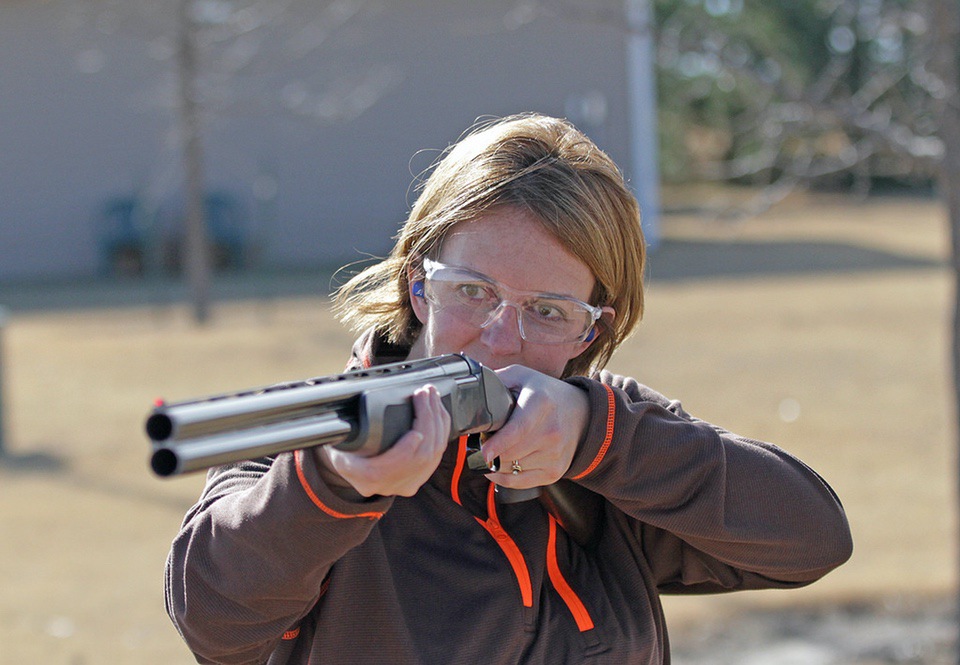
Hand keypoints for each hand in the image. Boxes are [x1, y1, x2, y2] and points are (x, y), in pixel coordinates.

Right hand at [314, 385, 450, 497]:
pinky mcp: (419, 478)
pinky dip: (441, 431)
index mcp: (366, 476)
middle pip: (420, 456)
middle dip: (428, 420)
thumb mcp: (339, 438)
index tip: (415, 430)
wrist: (351, 465)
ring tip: (433, 396)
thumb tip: (352, 412)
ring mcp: (406, 484)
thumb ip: (348, 429)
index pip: (393, 467)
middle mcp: (389, 485)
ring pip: (433, 455)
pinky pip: (437, 455)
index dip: (407, 451)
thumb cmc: (344, 447)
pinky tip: (439, 413)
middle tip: (425, 394)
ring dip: (438, 421)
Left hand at [480, 365, 589, 489]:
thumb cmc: (544, 394)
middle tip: (482, 442)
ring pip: (511, 469)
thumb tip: (472, 388)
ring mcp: (555, 454)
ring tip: (494, 450)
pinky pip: (519, 483)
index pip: (518, 430)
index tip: (482, 451)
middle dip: (490, 451)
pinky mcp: (555, 471)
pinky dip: (503, 477)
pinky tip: (497, 467)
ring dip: (496, 463)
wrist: (581, 414)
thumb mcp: (522, 376)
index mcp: (541, 403)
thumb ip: (497, 379)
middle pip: (511, 453)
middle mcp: (552, 431)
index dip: (497, 444)